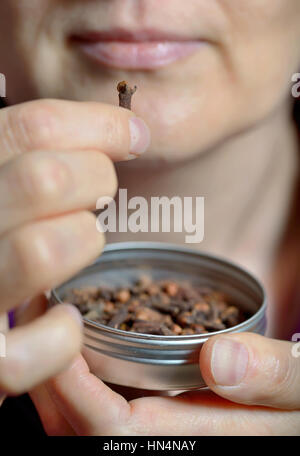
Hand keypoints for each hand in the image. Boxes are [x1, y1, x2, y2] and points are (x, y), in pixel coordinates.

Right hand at [0, 99, 149, 402]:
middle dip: (96, 180)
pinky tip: (66, 321)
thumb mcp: (7, 192)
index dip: (96, 125)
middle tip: (100, 195)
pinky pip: (35, 350)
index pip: (29, 130)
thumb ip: (39, 159)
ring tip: (81, 245)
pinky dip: (63, 336)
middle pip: (43, 180)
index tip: (135, 133)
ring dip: (83, 245)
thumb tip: (130, 129)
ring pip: (41, 251)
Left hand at [30, 332, 299, 434]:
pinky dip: (69, 385)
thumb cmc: (296, 400)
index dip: (73, 386)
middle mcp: (163, 443)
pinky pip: (92, 415)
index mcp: (196, 439)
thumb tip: (221, 359)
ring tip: (43, 323)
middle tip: (35, 314)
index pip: (109, 427)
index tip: (59, 327)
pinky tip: (71, 348)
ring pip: (74, 427)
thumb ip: (274, 375)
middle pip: (75, 431)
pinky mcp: (151, 422)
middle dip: (46, 379)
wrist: (291, 411)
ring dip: (49, 380)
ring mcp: (153, 434)